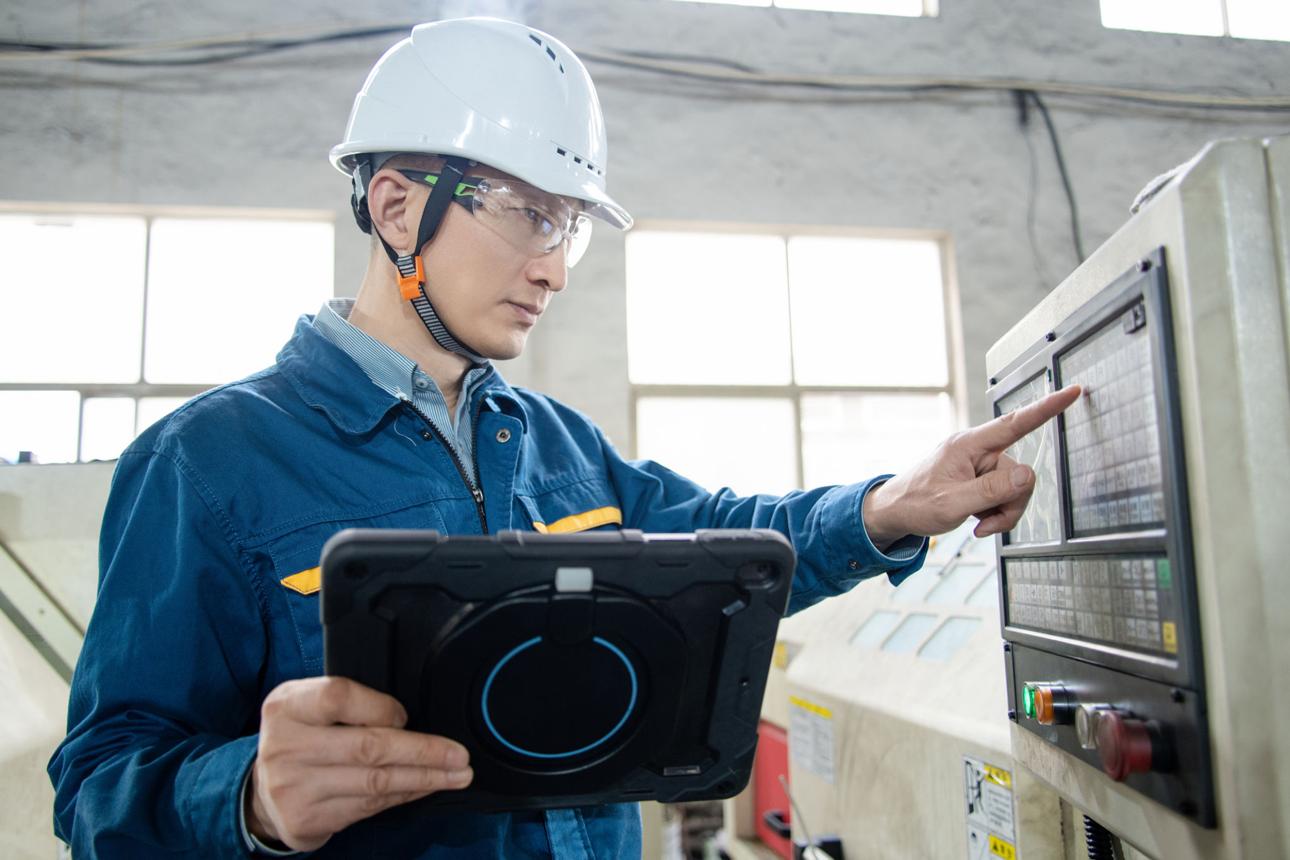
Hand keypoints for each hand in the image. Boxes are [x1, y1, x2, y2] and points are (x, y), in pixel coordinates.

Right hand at [247, 676, 471, 851]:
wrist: (262, 793)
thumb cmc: (299, 737)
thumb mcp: (307, 704)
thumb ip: (347, 701)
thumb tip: (406, 714)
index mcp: (287, 706)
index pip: (340, 697)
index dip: (380, 707)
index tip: (406, 716)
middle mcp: (286, 747)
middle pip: (367, 747)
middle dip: (422, 751)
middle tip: (458, 754)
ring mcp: (295, 787)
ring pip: (375, 782)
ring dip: (423, 778)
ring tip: (456, 774)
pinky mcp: (308, 820)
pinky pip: (369, 806)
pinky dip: (403, 795)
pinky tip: (424, 788)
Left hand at [862, 385, 1080, 545]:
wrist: (893, 514)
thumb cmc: (914, 504)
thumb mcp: (953, 503)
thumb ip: (992, 490)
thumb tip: (1028, 475)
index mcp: (968, 445)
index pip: (1014, 423)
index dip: (1046, 408)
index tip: (1072, 391)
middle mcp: (977, 451)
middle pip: (1020, 473)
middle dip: (1010, 503)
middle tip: (986, 523)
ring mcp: (979, 466)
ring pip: (1015, 489)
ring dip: (1002, 512)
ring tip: (977, 523)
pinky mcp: (980, 480)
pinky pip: (1005, 496)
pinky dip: (996, 514)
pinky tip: (976, 521)